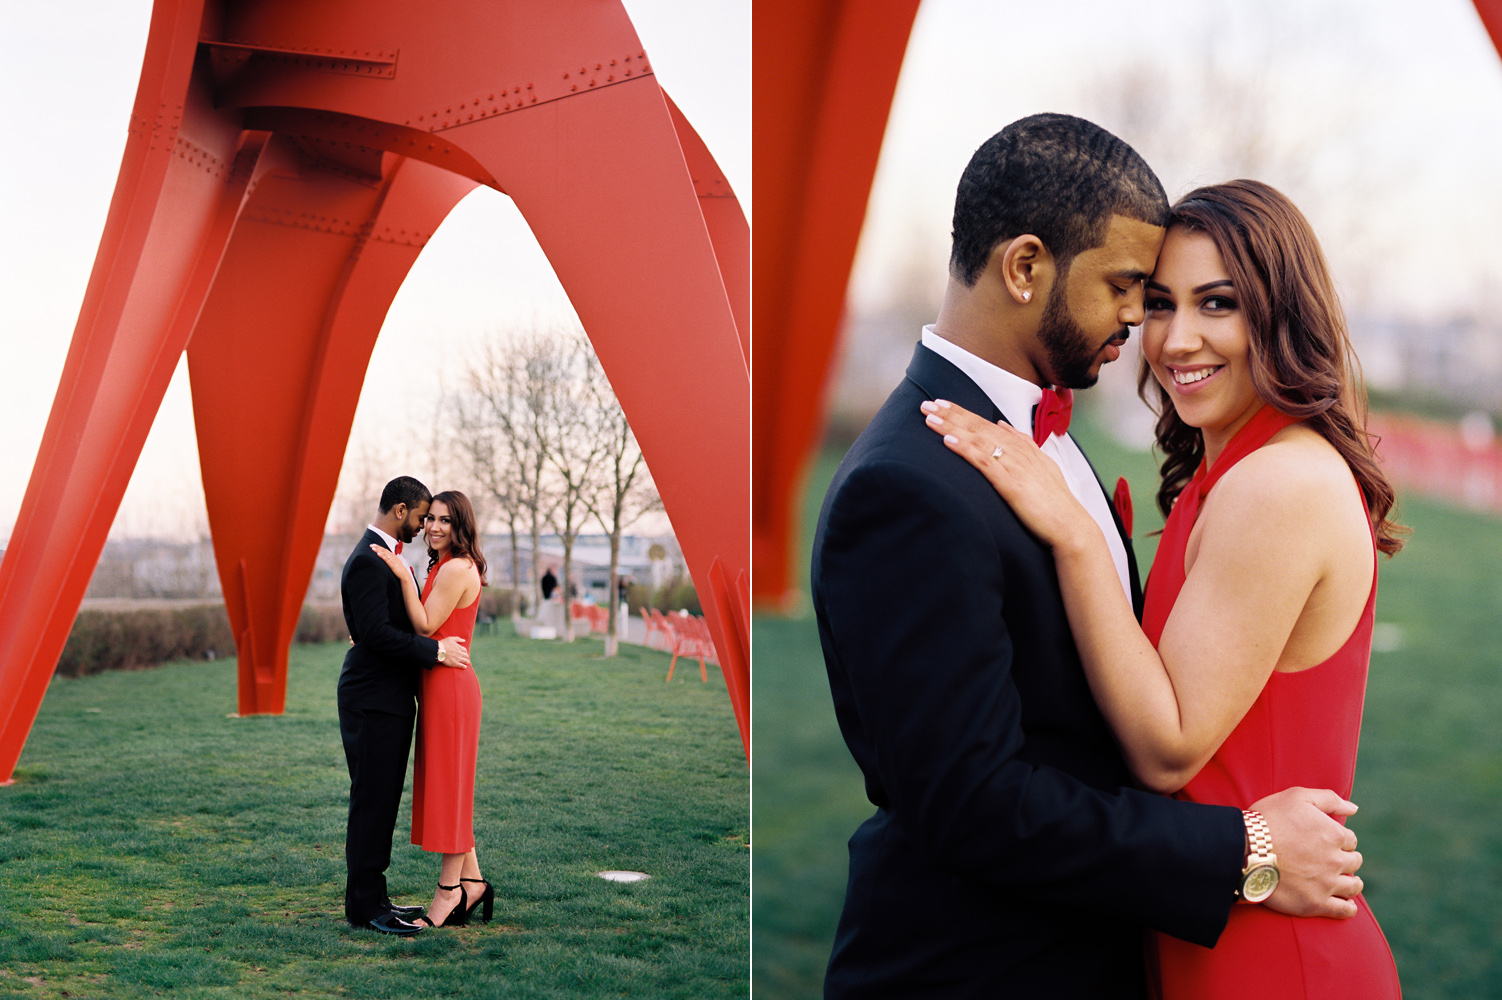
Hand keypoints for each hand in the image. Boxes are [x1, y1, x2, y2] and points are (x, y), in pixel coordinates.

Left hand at [369, 543, 406, 577]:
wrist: (405, 575)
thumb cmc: (400, 571)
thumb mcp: (395, 564)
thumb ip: (391, 561)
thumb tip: (387, 560)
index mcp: (394, 556)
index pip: (386, 550)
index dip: (380, 547)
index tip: (375, 545)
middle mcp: (393, 557)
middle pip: (384, 550)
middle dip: (378, 547)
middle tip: (372, 545)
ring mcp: (392, 560)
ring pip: (384, 553)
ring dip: (378, 550)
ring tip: (373, 548)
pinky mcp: (392, 564)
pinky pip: (386, 559)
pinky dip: (382, 556)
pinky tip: (378, 554)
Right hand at [439, 636, 469, 668]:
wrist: (438, 650)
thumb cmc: (443, 644)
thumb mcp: (451, 639)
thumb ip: (458, 639)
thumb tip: (464, 640)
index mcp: (459, 647)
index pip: (465, 650)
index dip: (465, 652)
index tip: (464, 653)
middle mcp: (459, 653)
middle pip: (466, 655)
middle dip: (466, 656)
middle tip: (465, 658)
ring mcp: (457, 659)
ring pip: (465, 661)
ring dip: (467, 662)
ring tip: (467, 662)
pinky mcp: (454, 663)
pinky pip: (461, 666)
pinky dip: (464, 666)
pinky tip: (465, 667)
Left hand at [919, 399, 1091, 547]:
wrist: (1070, 525)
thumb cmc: (1055, 501)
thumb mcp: (1041, 465)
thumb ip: (1022, 443)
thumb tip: (1002, 424)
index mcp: (1023, 447)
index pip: (987, 424)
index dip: (963, 413)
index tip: (943, 404)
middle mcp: (1017, 451)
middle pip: (979, 427)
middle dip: (951, 414)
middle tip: (927, 403)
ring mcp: (1014, 465)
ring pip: (978, 439)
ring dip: (951, 427)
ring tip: (930, 417)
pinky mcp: (1010, 483)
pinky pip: (984, 461)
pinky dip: (965, 449)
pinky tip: (948, 441)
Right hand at [1252, 787, 1362, 918]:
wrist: (1243, 849)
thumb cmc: (1268, 819)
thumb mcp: (1297, 796)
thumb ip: (1329, 799)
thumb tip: (1354, 808)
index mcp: (1334, 835)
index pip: (1350, 839)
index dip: (1340, 839)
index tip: (1328, 841)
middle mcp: (1336, 860)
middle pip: (1354, 862)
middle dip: (1346, 859)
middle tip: (1332, 860)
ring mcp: (1327, 884)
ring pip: (1353, 886)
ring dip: (1352, 883)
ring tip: (1344, 882)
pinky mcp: (1316, 903)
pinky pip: (1343, 910)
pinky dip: (1348, 909)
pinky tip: (1346, 905)